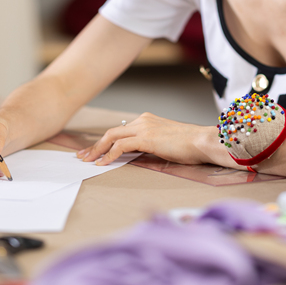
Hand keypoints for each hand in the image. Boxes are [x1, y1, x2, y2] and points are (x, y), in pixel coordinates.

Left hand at [77, 112, 217, 166]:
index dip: (104, 141)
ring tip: (87, 161)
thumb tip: (135, 155)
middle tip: (83, 156)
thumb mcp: (165, 144)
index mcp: (147, 120)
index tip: (94, 151)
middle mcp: (143, 121)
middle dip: (95, 145)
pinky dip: (109, 155)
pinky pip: (121, 146)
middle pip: (112, 132)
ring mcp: (144, 128)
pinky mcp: (146, 138)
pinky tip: (102, 164)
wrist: (203, 141)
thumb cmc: (190, 146)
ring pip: (112, 137)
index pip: (120, 130)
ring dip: (97, 150)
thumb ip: (149, 145)